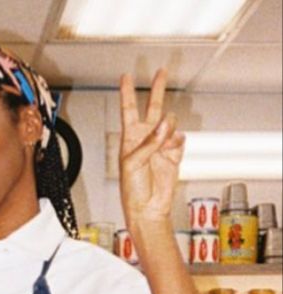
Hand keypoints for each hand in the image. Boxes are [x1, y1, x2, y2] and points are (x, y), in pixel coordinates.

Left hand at [119, 69, 184, 225]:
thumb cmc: (133, 191)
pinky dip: (177, 144)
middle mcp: (146, 138)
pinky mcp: (174, 154)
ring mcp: (161, 145)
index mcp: (130, 138)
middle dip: (158, 89)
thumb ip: (149, 143)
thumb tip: (164, 127)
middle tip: (162, 72)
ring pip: (170, 123)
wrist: (148, 209)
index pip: (129, 110)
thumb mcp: (132, 164)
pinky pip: (180, 140)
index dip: (127, 93)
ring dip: (168, 131)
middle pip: (153, 107)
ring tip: (164, 145)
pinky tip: (172, 152)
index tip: (126, 76)